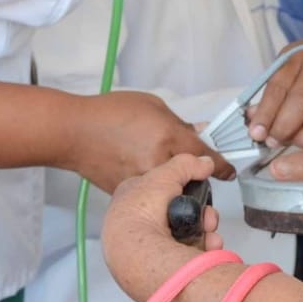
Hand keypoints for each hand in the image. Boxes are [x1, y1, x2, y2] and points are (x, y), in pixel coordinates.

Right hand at [69, 91, 233, 194]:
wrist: (73, 132)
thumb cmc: (110, 112)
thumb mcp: (152, 106)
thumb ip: (179, 123)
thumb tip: (198, 133)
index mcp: (168, 138)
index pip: (206, 158)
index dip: (221, 167)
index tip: (229, 172)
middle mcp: (159, 164)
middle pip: (192, 181)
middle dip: (197, 178)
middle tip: (194, 170)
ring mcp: (144, 183)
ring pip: (172, 193)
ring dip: (176, 187)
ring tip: (165, 174)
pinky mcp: (129, 194)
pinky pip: (151, 195)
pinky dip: (154, 190)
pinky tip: (145, 178)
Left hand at [104, 154, 223, 301]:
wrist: (138, 251)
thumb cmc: (138, 214)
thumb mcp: (165, 174)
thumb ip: (187, 164)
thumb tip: (203, 163)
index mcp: (133, 199)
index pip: (163, 189)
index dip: (183, 188)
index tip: (196, 188)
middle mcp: (140, 223)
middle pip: (180, 213)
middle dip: (200, 213)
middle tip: (206, 214)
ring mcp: (151, 246)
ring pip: (188, 233)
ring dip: (204, 230)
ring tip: (208, 229)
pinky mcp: (164, 264)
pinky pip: (190, 253)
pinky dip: (203, 249)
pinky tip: (208, 245)